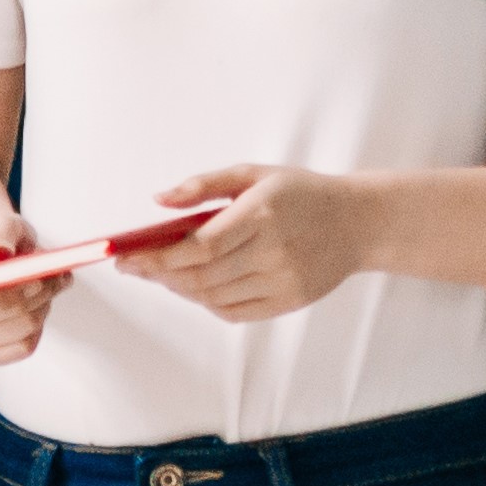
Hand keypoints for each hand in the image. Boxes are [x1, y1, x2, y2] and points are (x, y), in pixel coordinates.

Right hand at [0, 223, 75, 368]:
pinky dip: (40, 322)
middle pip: (4, 315)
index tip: (36, 269)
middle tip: (56, 269)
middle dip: (38, 290)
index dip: (7, 290)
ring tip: (46, 280)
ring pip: (23, 328)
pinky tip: (35, 303)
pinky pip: (26, 345)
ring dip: (45, 301)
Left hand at [134, 163, 367, 323]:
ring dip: (179, 288)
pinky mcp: (289, 302)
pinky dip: (206, 302)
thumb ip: (203, 185)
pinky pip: (233, 312)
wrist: (360, 222)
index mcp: (262, 213)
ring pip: (213, 298)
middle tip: (134, 267)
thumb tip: (158, 200)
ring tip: (163, 273)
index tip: (125, 258)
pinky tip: (196, 286)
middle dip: (158, 275)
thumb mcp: (254, 173)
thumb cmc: (301, 193)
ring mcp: (283, 281)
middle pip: (201, 277)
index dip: (157, 258)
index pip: (199, 247)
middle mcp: (274, 251)